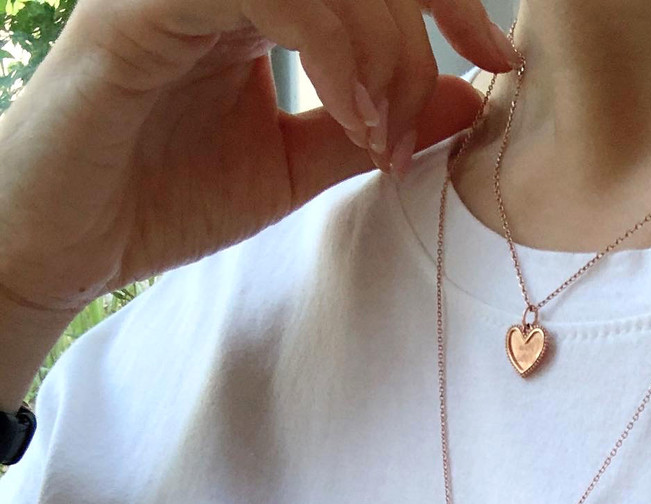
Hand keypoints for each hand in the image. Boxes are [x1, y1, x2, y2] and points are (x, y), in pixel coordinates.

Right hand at [0, 0, 518, 318]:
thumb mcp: (291, 168)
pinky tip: (351, 118)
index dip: (444, 3)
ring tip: (383, 132)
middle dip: (424, 22)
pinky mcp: (142, 10)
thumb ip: (369, 128)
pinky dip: (333, 50)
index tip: (495, 59)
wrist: (68, 244)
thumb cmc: (163, 200)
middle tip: (438, 107)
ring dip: (380, 46)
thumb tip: (468, 100)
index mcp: (256, 4)